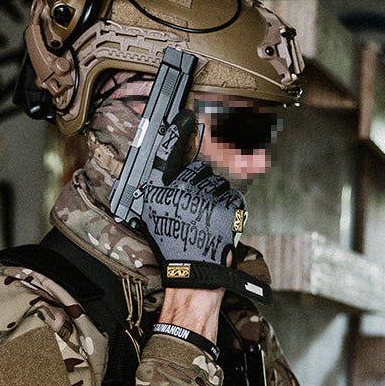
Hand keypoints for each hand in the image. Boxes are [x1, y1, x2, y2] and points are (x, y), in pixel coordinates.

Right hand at [142, 110, 245, 270]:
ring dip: (215, 194)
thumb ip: (153, 191)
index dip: (177, 133)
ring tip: (207, 214)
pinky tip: (219, 218)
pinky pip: (232, 196)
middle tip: (197, 199)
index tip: (184, 115)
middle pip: (201, 169)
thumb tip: (156, 176)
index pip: (172, 154)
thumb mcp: (152, 215)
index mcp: (168, 188)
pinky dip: (228, 205)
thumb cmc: (172, 244)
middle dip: (201, 180)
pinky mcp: (232, 208)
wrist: (195, 270)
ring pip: (219, 183)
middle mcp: (189, 189)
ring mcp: (213, 198)